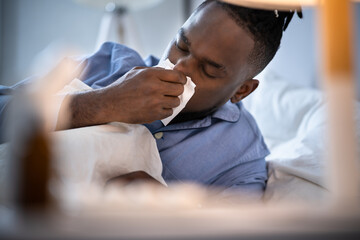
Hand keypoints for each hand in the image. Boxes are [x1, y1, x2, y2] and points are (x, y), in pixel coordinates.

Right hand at [64, 66, 185, 128]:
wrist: (111, 103)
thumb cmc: (123, 86)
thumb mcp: (137, 71)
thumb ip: (155, 71)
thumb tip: (171, 72)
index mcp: (151, 75)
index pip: (177, 76)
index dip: (181, 79)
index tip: (180, 81)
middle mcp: (155, 88)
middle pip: (179, 89)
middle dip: (177, 90)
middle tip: (171, 91)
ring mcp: (155, 102)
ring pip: (176, 102)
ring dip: (171, 101)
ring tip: (163, 99)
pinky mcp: (154, 115)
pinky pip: (169, 112)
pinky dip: (165, 110)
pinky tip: (157, 107)